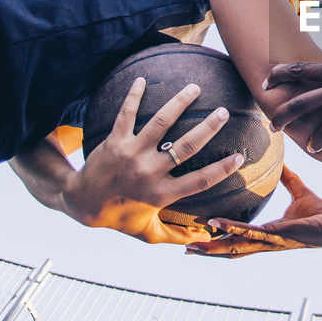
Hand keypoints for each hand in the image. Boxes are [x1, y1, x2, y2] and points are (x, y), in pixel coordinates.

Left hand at [61, 77, 245, 244]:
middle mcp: (148, 173)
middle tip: (224, 112)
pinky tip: (143, 80)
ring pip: (159, 124)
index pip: (199, 181)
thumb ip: (176, 236)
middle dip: (207, 128)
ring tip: (194, 88)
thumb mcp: (147, 233)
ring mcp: (131, 154)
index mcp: (161, 194)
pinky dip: (133, 96)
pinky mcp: (114, 141)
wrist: (81, 202)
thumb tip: (203, 240)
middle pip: (185, 147)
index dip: (222, 170)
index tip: (240, 157)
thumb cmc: (119, 217)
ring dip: (178, 103)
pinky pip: (126, 114)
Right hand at [185, 165, 321, 257]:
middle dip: (209, 250)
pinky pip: (250, 232)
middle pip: (230, 249)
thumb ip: (288, 178)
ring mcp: (267, 240)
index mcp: (265, 233)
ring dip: (213, 247)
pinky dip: (232, 228)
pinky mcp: (275, 235)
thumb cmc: (320, 213)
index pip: (237, 238)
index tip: (200, 236)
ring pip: (234, 246)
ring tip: (192, 248)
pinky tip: (217, 223)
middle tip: (186, 250)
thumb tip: (282, 160)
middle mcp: (263, 241)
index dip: (219, 239)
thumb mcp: (298, 191)